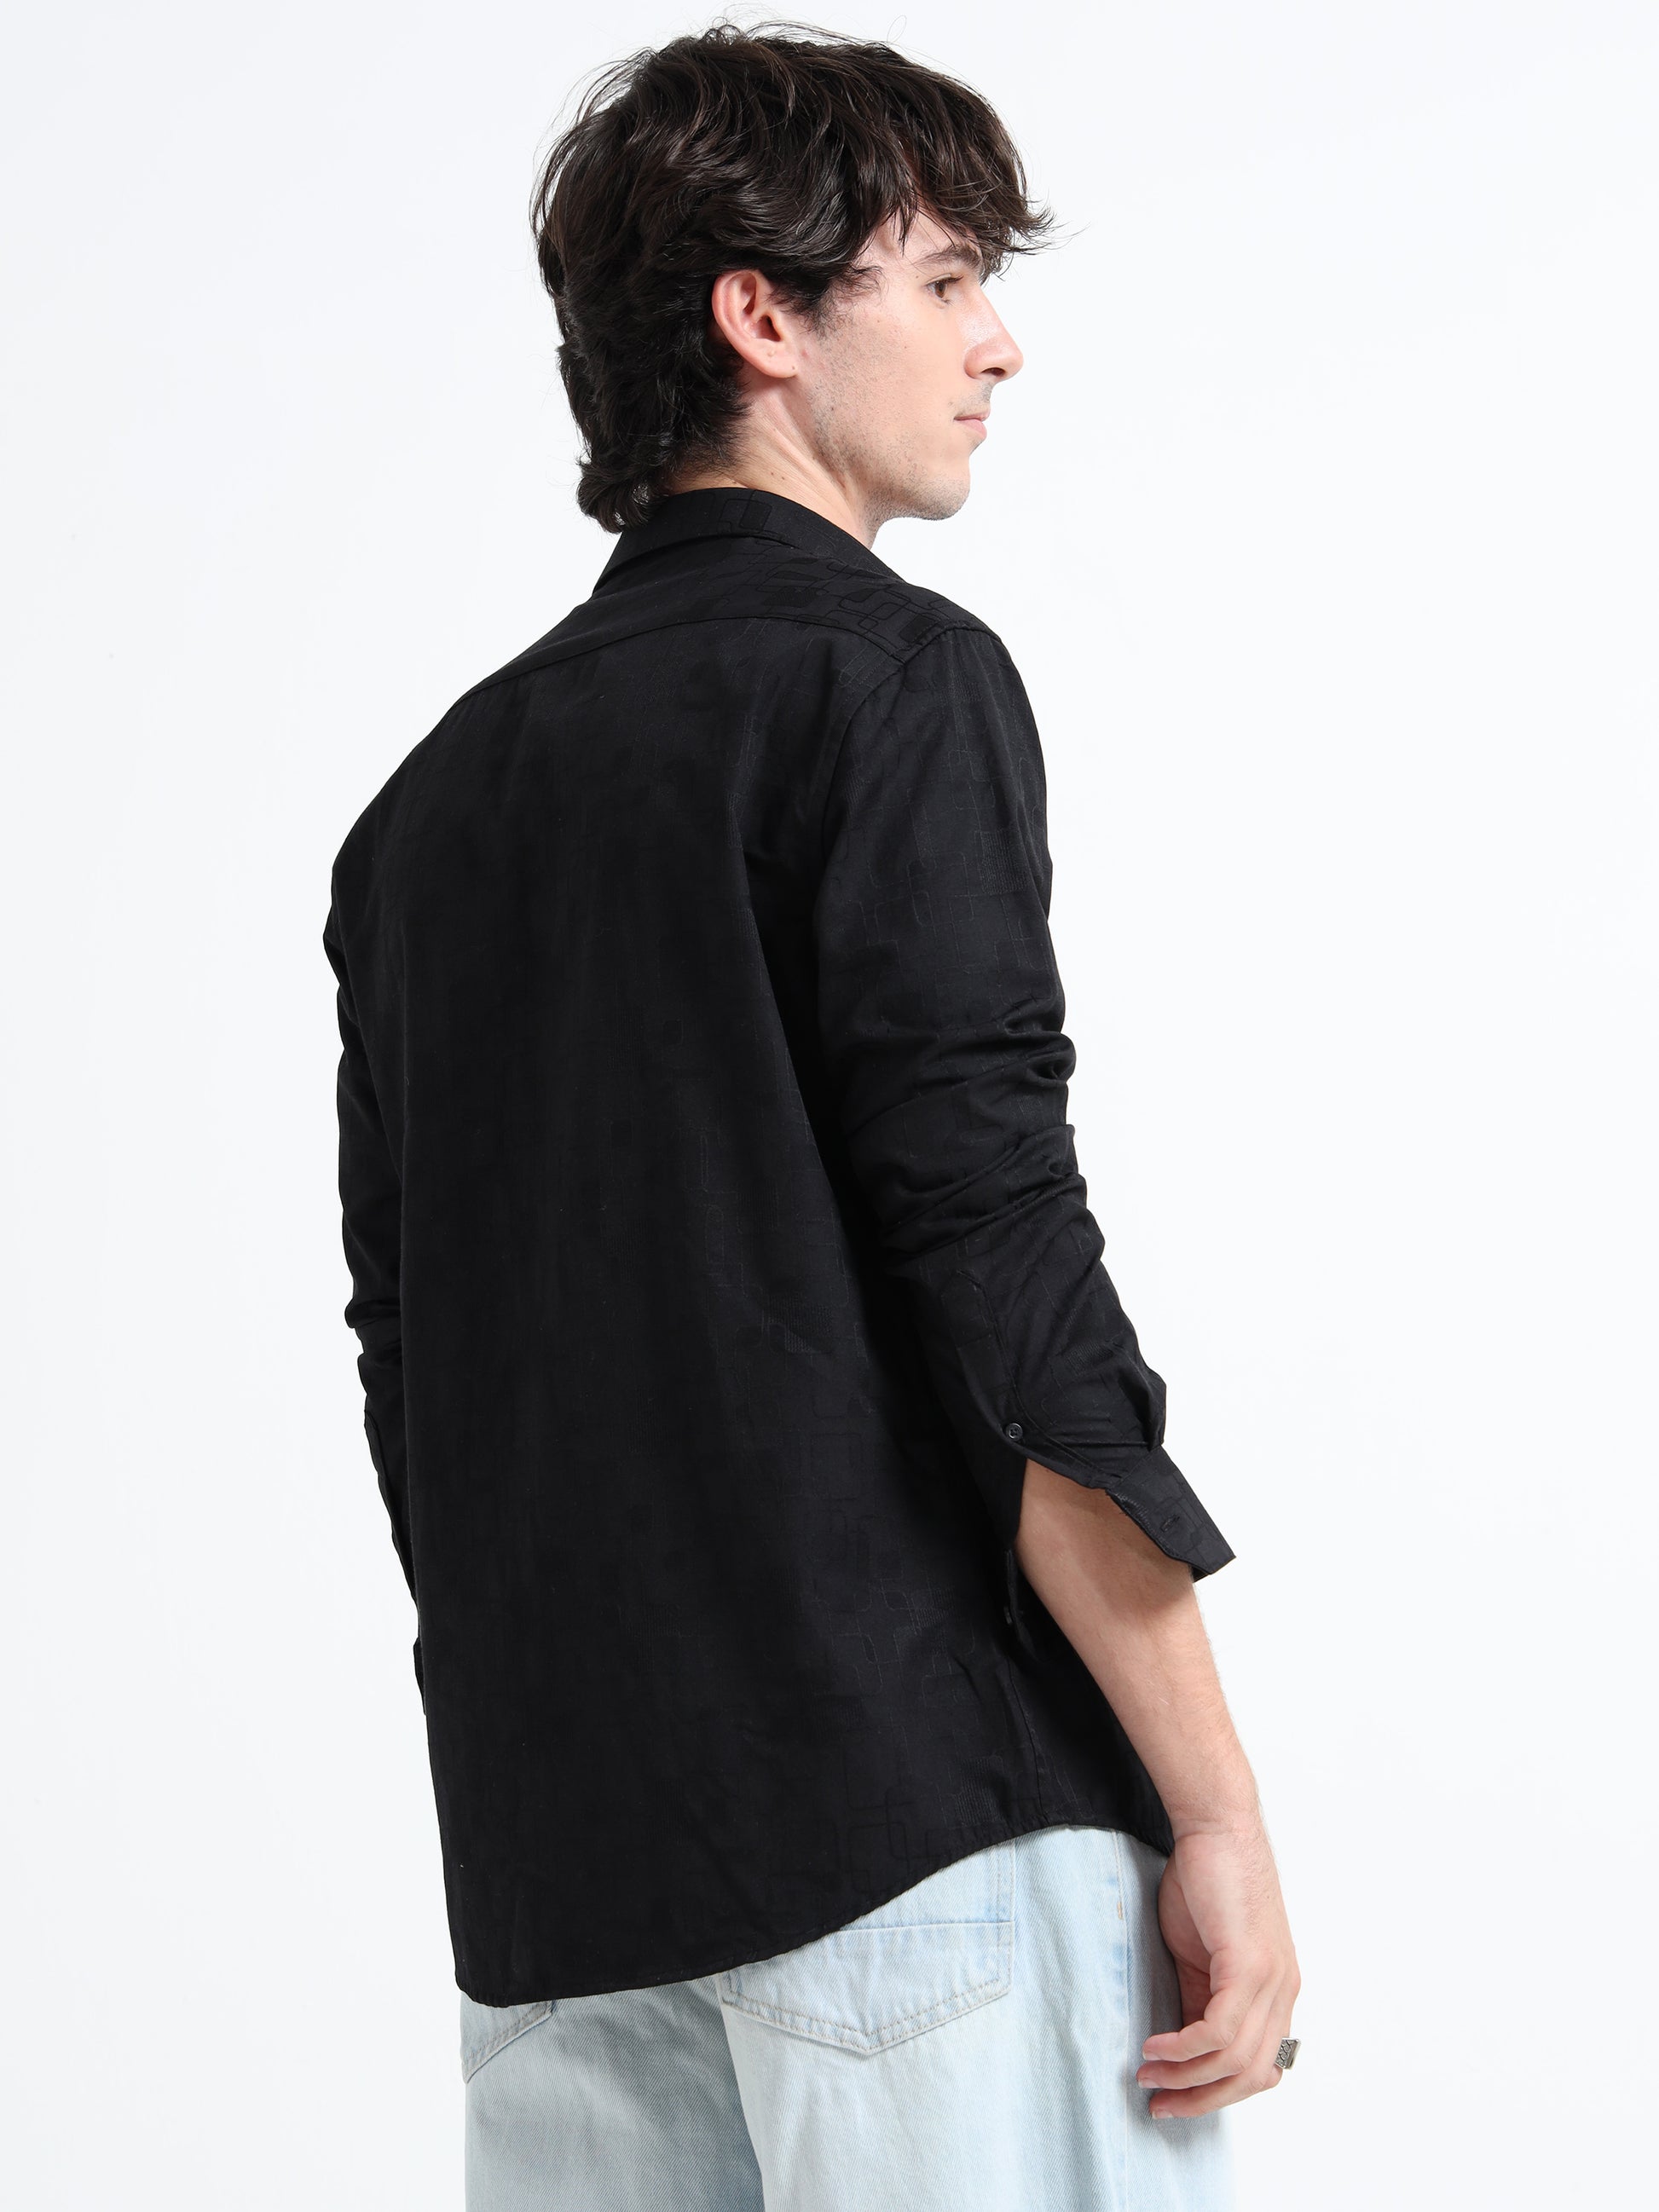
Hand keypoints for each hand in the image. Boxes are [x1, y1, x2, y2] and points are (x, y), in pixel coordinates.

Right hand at [1137, 1820, 1300, 2117]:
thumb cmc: (1205, 1879)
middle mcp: (1283, 1991)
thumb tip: (1181, 2045)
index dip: (1218, 2093)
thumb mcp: (1202, 1953)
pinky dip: (1185, 2048)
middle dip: (1202, 2099)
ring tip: (1147, 2076)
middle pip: (1252, 2076)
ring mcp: (1271, 1980)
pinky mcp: (1249, 1964)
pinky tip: (1155, 2048)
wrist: (1216, 1825)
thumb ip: (1199, 1997)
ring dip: (1185, 2078)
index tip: (1175, 2100)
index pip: (1260, 2067)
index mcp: (1277, 1991)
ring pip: (1235, 2059)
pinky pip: (1219, 2029)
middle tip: (1159, 2105)